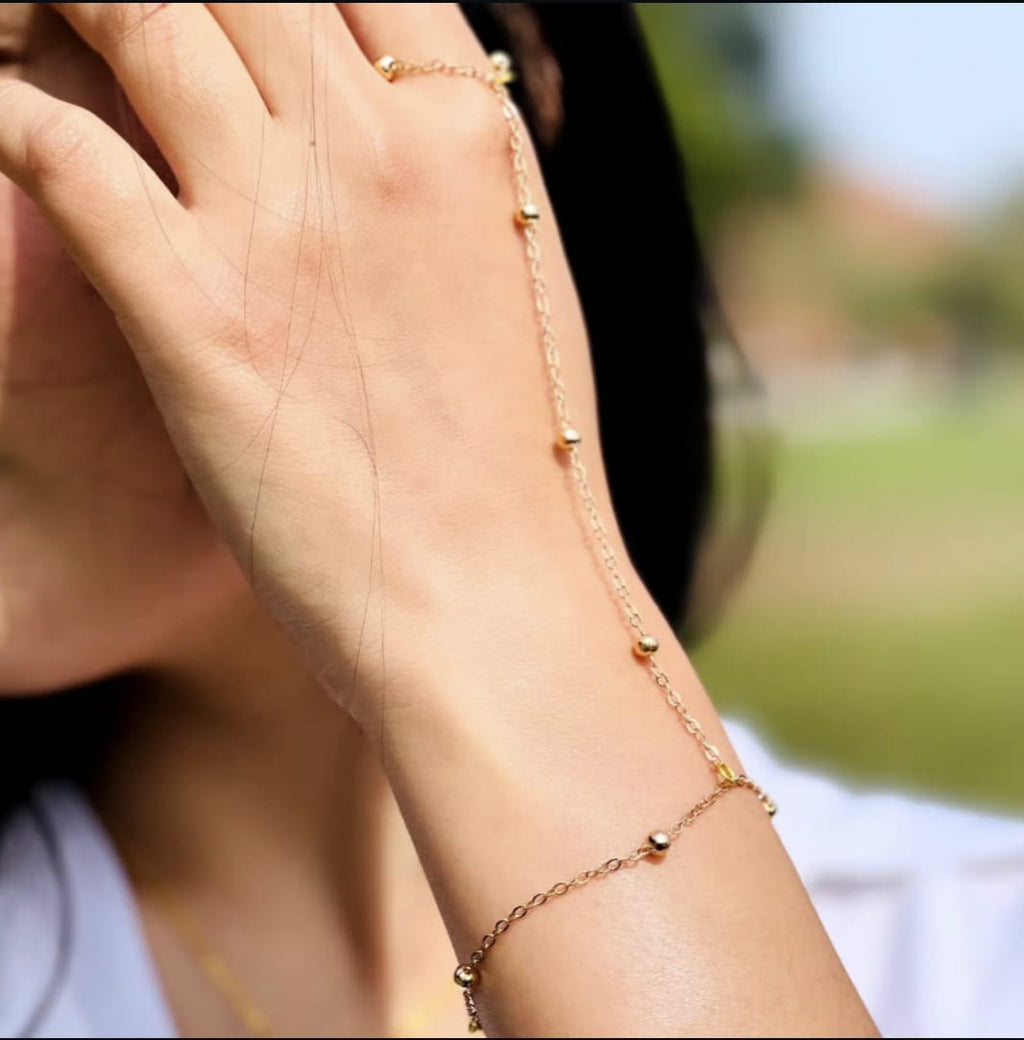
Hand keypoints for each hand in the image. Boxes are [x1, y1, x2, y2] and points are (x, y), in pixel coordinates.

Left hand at [0, 3, 605, 726]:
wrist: (498, 603)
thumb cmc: (522, 469)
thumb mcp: (522, 294)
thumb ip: (459, 190)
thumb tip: (419, 131)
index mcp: (470, 143)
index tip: (235, 18)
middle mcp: (377, 151)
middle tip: (115, 22)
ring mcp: (282, 221)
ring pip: (135, 16)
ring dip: (68, 11)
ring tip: (38, 35)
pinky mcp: (192, 309)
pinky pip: (58, 147)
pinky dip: (5, 113)